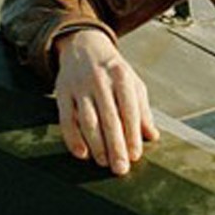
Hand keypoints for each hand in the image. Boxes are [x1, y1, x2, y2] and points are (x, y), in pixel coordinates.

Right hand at [53, 29, 159, 174]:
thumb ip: (142, 110)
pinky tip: (82, 154)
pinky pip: (66, 119)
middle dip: (115, 146)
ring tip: (104, 163)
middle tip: (120, 169)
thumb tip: (152, 136)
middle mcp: (100, 80)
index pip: (129, 109)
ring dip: (96, 145)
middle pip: (109, 118)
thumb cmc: (114, 71)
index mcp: (121, 76)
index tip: (135, 155)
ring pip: (87, 120)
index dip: (132, 134)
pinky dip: (72, 138)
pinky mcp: (62, 92)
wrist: (84, 45)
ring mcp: (79, 86)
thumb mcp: (132, 83)